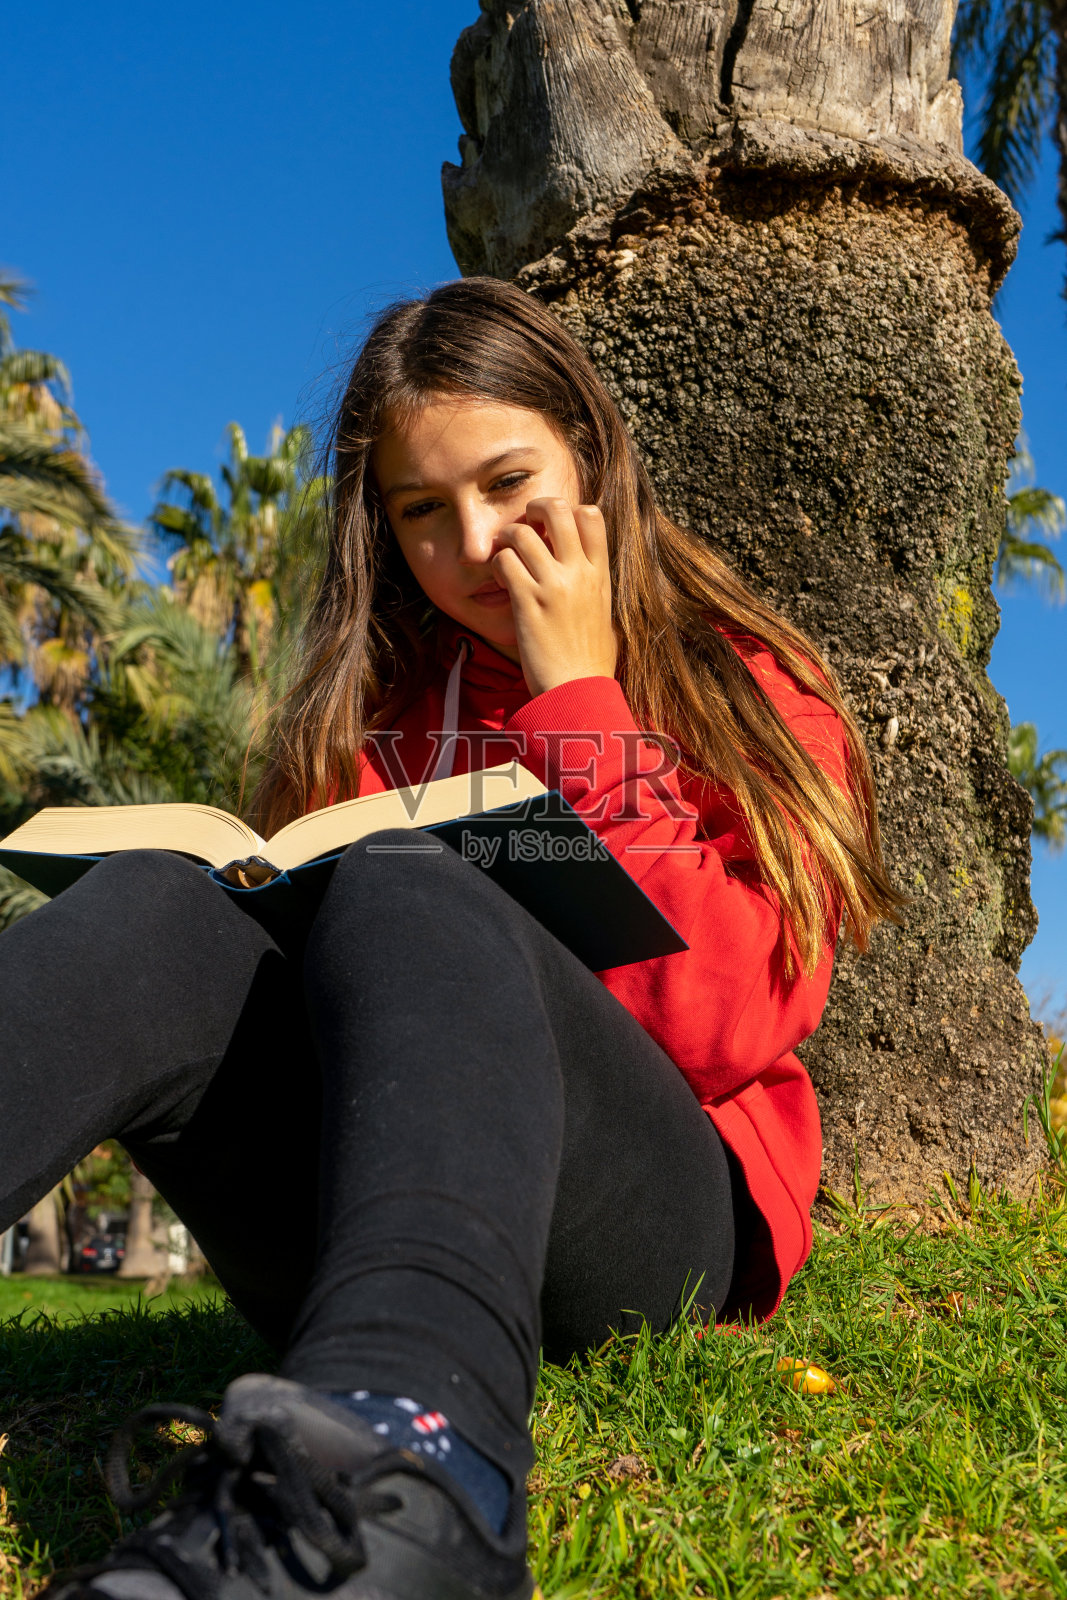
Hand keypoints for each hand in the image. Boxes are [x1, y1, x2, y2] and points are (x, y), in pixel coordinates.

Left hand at [491, 497, 617, 697]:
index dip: (569, 510)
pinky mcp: (528, 602)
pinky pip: (504, 561)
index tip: (554, 528)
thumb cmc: (590, 663)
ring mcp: (553, 586)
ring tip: (504, 554)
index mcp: (600, 575)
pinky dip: (497, 565)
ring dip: (506, 538)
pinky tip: (500, 581)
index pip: (592, 515)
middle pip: (557, 510)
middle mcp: (579, 573)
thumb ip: (594, 589)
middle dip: (534, 508)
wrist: (578, 693)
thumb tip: (587, 576)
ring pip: (522, 533)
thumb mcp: (605, 617)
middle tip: (523, 525)